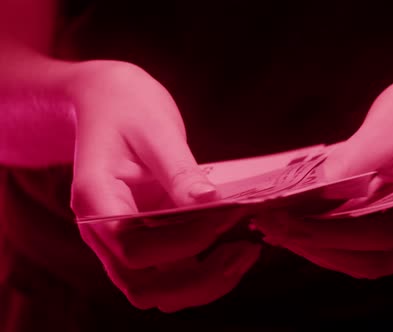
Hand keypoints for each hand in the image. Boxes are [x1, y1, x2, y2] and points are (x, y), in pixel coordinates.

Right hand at [68, 60, 259, 311]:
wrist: (105, 102)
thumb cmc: (127, 108)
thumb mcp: (155, 129)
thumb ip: (179, 170)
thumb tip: (210, 201)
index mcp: (95, 198)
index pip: (133, 245)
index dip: (184, 241)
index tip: (227, 216)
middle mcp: (100, 230)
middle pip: (143, 284)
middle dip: (199, 279)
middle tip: (245, 250)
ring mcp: (118, 240)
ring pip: (154, 290)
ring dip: (201, 285)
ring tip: (243, 254)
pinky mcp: (140, 240)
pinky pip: (165, 276)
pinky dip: (198, 276)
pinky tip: (229, 250)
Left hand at [254, 72, 392, 278]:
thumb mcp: (384, 129)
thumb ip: (350, 165)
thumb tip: (306, 199)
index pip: (386, 232)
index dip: (332, 232)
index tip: (286, 221)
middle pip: (375, 258)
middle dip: (318, 245)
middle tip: (273, 227)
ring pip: (368, 263)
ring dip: (320, 250)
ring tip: (278, 231)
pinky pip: (368, 254)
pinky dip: (332, 246)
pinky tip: (299, 231)